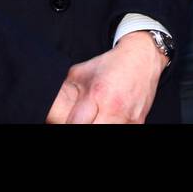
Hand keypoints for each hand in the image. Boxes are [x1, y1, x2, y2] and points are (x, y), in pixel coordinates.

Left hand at [45, 32, 167, 123]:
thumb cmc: (111, 65)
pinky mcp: (138, 123)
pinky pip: (120, 132)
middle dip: (81, 127)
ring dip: (97, 125)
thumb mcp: (80, 73)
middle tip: (78, 120)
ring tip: (94, 118)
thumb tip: (48, 114)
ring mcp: (128, 118)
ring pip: (106, 133)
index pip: (75, 125)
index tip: (65, 122)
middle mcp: (114, 108)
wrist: (143, 58)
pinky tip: (106, 118)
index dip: (67, 125)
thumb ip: (63, 93)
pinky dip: (110, 126)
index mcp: (97, 94)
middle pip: (90, 131)